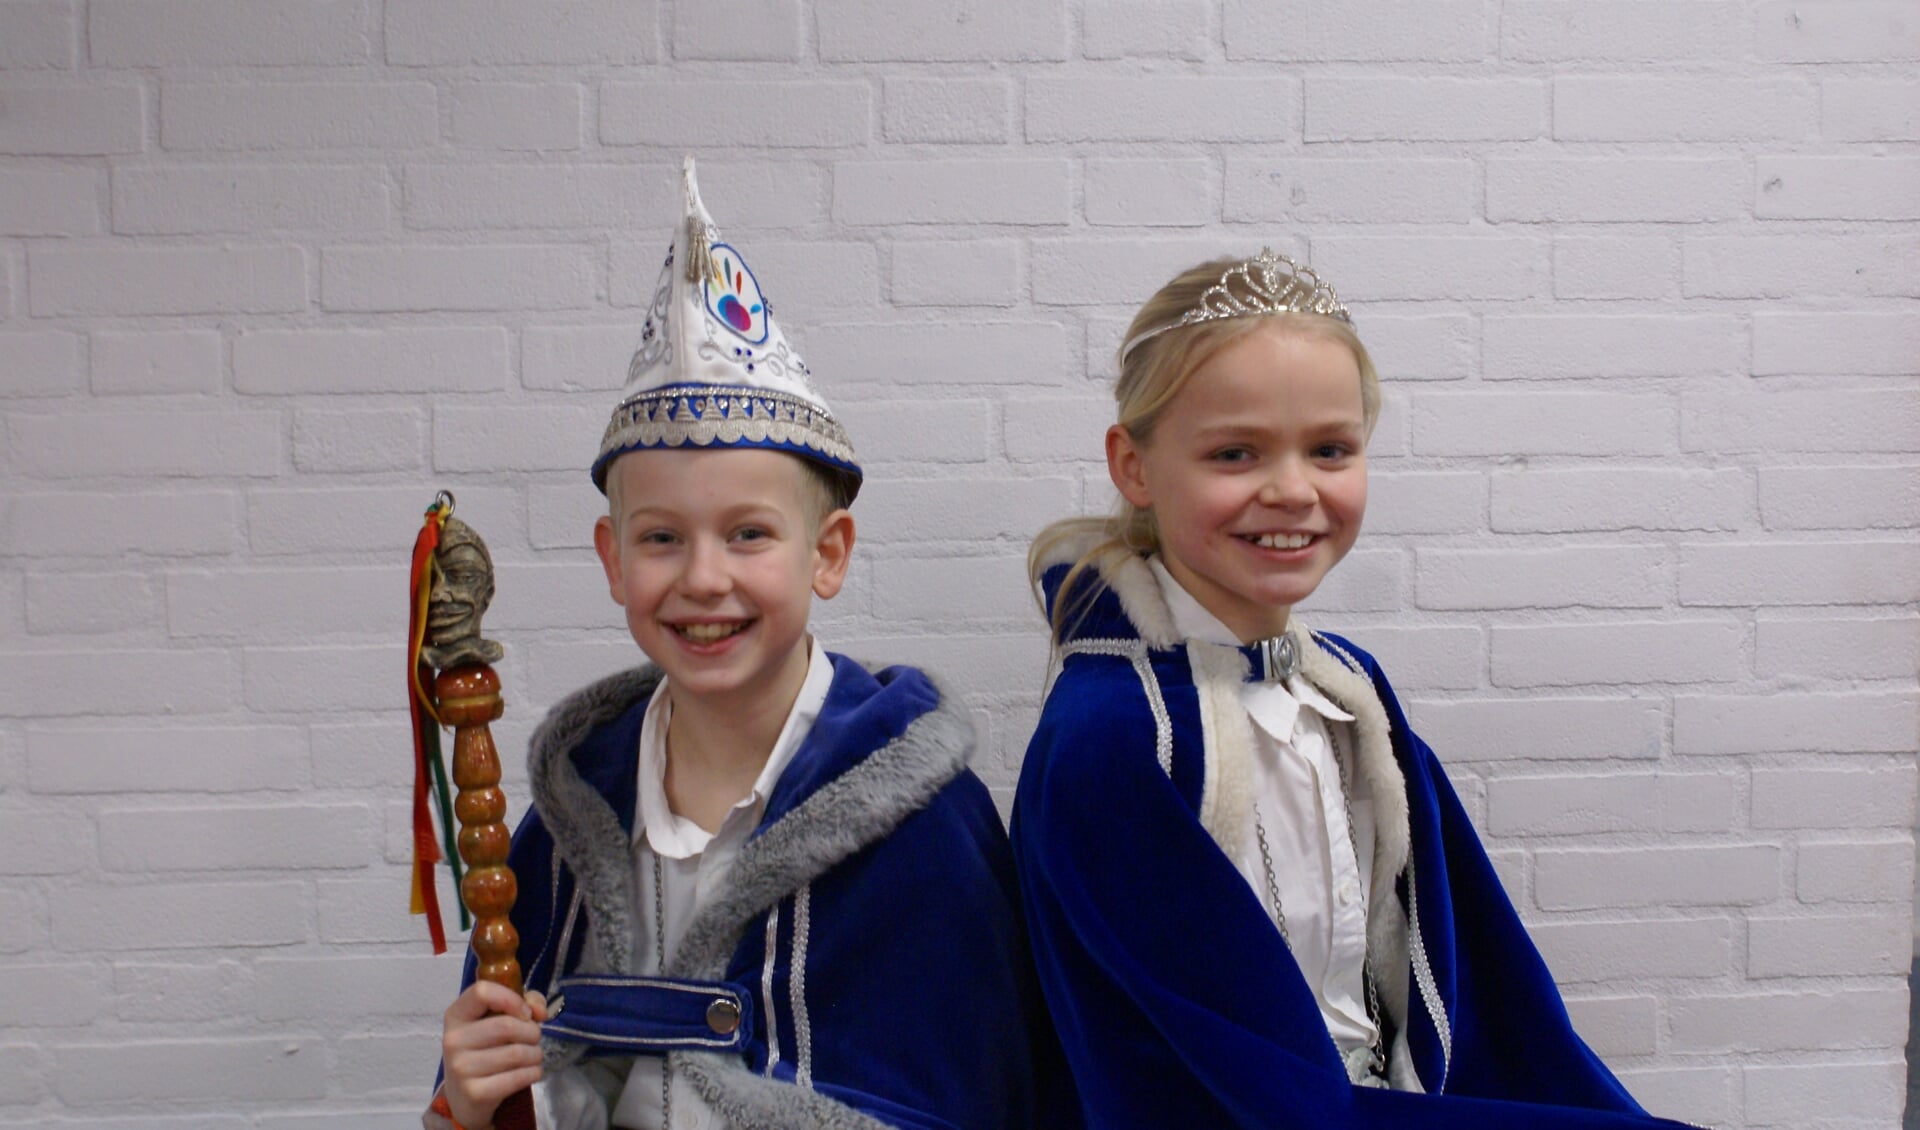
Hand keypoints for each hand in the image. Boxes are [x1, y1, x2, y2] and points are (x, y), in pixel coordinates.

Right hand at [441, 981, 547, 1129]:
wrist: (464, 1096)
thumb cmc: (485, 1048)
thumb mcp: (496, 1019)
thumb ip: (523, 1002)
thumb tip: (539, 1011)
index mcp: (456, 1015)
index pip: (482, 992)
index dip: (512, 999)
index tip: (524, 1013)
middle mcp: (453, 1040)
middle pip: (507, 1026)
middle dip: (532, 1032)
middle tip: (533, 1039)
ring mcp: (461, 1069)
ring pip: (517, 1053)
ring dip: (536, 1054)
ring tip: (531, 1056)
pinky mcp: (475, 1093)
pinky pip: (519, 1077)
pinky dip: (533, 1073)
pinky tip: (529, 1072)